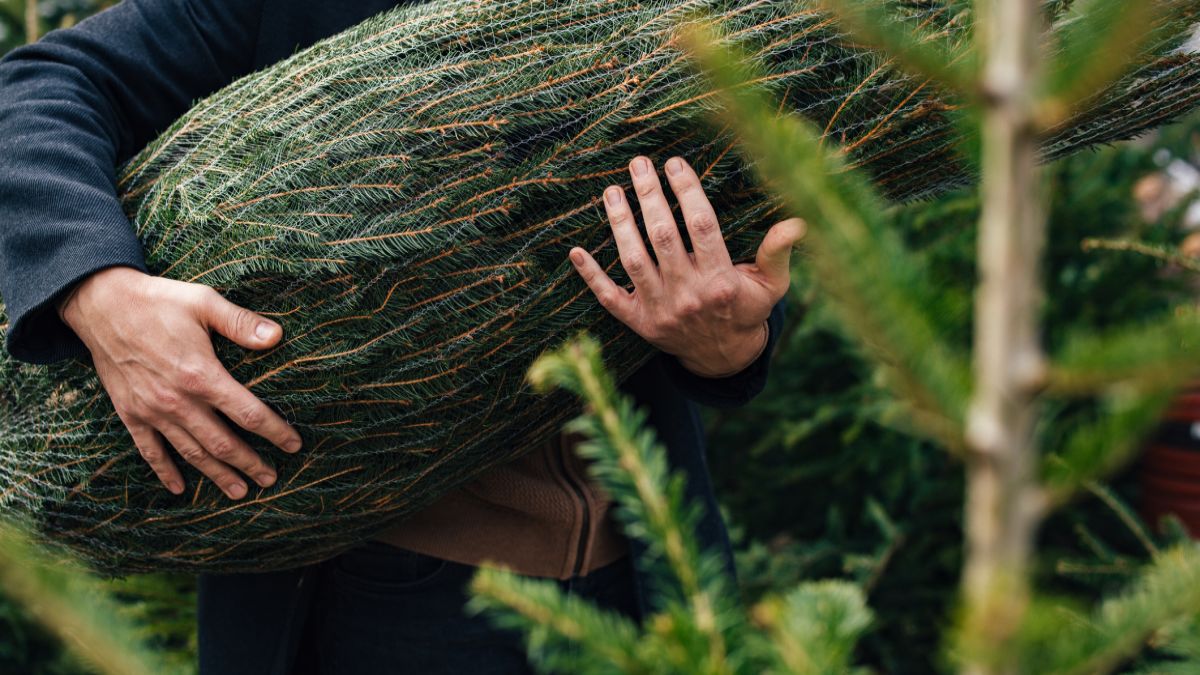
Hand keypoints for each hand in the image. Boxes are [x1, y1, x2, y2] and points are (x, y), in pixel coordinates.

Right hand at [58, 267, 301, 498]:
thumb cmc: (158, 301)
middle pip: (222, 443)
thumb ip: (241, 323)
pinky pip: (149, 451)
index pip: (248, 413)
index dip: (275, 432)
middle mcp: (178, 401)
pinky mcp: (130, 413)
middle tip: (271, 479)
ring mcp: (152, 411)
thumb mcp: (204, 303)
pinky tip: (180, 488)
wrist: (101, 304)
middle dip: (250, 463)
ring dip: (217, 474)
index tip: (294, 445)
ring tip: (240, 491)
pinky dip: (165, 471)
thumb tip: (278, 336)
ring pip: (191, 453)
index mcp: (201, 375)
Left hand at [569, 156, 803, 377]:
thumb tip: (798, 221)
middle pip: (663, 236)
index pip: (701, 226)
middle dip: (649, 196)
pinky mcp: (638, 323)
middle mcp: (688, 294)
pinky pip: (608, 297)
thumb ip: (778, 251)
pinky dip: (590, 275)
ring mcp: (660, 310)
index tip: (675, 163)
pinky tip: (575, 250)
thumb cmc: (747, 310)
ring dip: (619, 223)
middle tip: (638, 164)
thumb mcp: (772, 284)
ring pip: (633, 260)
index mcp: (721, 280)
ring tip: (612, 191)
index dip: (687, 191)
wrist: (724, 358)